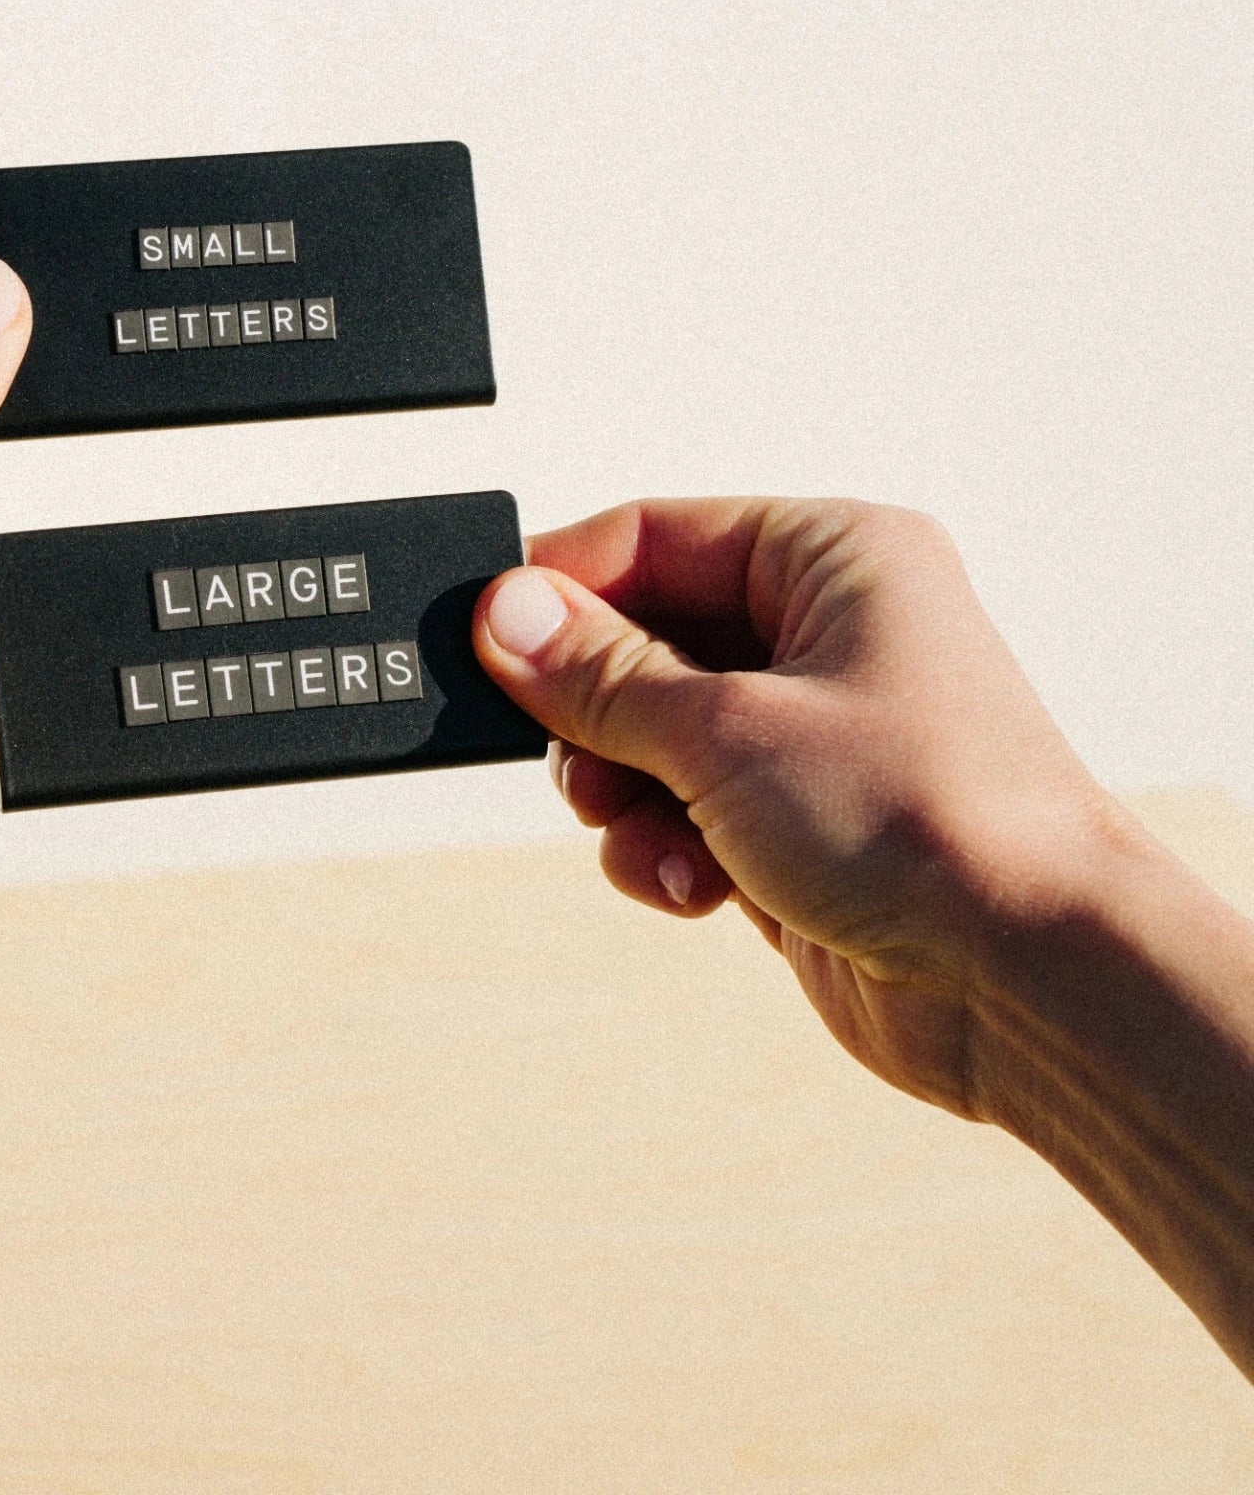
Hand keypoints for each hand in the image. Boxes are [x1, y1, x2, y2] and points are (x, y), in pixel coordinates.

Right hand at [471, 499, 1132, 1117]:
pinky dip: (666, 847)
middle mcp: (827, 634)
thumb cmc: (933, 824)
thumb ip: (598, 673)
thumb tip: (505, 614)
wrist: (1035, 987)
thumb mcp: (725, 728)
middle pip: (644, 639)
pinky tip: (695, 886)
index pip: (656, 534)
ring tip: (648, 833)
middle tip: (576, 759)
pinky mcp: (801, 824)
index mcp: (833, 557)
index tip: (486, 638)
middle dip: (595, 711)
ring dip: (627, 792)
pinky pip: (684, 810)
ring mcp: (813, 733)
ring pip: (652, 733)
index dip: (563, 587)